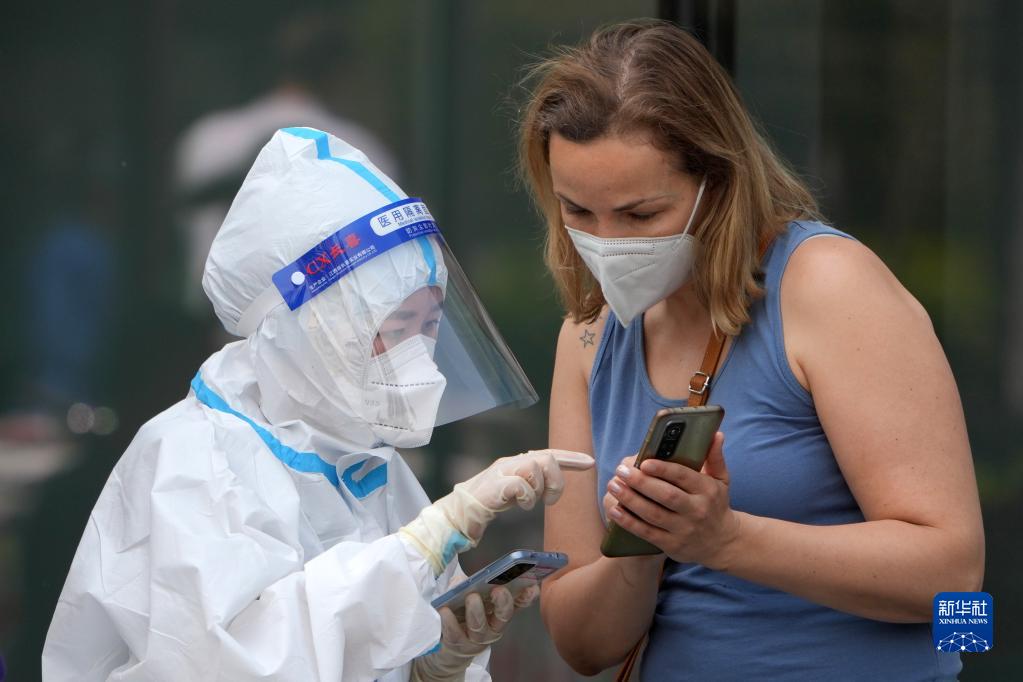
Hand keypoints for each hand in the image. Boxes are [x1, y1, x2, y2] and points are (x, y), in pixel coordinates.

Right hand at [400, 449, 592, 573]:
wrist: (455, 516)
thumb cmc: (483, 506)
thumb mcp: (513, 493)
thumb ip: (530, 485)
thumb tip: (550, 486)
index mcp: (516, 463)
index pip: (549, 453)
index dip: (571, 457)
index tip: (591, 463)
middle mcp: (510, 462)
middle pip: (546, 456)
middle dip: (557, 479)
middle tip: (551, 499)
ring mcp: (501, 471)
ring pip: (535, 467)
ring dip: (538, 490)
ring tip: (529, 504)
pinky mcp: (494, 485)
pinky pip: (521, 484)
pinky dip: (526, 497)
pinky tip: (520, 505)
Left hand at [411, 584, 539, 681]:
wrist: (446, 647)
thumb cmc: (460, 613)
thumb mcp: (466, 593)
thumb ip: (468, 584)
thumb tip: (464, 579)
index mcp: (499, 610)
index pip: (518, 602)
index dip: (526, 596)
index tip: (531, 586)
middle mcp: (493, 626)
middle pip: (503, 615)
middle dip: (503, 602)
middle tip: (498, 590)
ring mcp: (477, 638)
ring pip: (480, 626)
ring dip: (476, 610)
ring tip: (471, 597)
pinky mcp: (460, 646)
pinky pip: (456, 634)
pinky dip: (450, 622)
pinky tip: (445, 611)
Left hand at [604, 432, 740, 568]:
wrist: (723, 542)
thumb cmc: (715, 504)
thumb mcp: (721, 480)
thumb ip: (715, 457)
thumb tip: (716, 434)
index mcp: (707, 490)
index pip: (684, 477)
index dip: (663, 469)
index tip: (644, 462)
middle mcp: (697, 510)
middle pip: (666, 496)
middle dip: (641, 483)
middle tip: (621, 470)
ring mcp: (684, 529)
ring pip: (653, 514)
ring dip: (630, 500)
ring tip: (613, 485)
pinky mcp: (672, 545)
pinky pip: (647, 533)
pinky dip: (629, 522)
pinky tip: (614, 509)